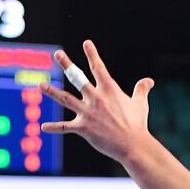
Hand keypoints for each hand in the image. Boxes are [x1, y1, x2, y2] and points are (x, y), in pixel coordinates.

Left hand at [42, 41, 154, 163]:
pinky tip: (43, 127)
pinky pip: (65, 127)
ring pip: (65, 99)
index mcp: (109, 90)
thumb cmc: (138, 124)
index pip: (98, 68)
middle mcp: (96, 98)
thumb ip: (141, 89)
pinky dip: (54, 127)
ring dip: (51, 91)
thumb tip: (149, 81)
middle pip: (77, 77)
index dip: (92, 54)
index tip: (86, 43)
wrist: (133, 145)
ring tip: (40, 85)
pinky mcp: (83, 128)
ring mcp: (88, 112)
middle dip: (66, 64)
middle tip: (57, 53)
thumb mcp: (141, 104)